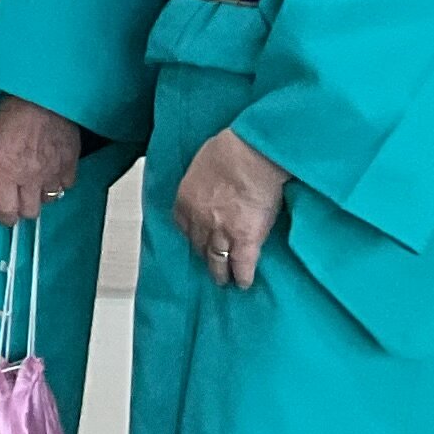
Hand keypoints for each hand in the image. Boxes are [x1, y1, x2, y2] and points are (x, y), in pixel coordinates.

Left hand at [0, 94, 88, 223]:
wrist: (41, 96)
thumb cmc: (13, 111)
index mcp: (6, 171)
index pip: (6, 211)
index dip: (3, 217)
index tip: (2, 215)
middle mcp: (30, 177)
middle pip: (30, 212)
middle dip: (23, 209)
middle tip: (18, 199)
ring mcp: (52, 172)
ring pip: (50, 199)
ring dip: (41, 194)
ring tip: (36, 181)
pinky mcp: (70, 163)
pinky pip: (67, 185)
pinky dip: (60, 181)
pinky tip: (53, 172)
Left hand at [172, 126, 288, 289]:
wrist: (250, 156)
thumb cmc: (229, 150)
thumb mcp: (204, 163)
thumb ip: (205, 179)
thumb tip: (213, 180)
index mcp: (186, 200)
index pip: (183, 225)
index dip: (191, 234)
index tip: (196, 239)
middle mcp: (199, 220)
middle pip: (198, 244)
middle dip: (202, 254)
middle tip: (208, 263)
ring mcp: (221, 232)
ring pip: (217, 259)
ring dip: (219, 271)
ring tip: (223, 280)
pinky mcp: (245, 239)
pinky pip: (242, 264)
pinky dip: (243, 276)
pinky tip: (244, 283)